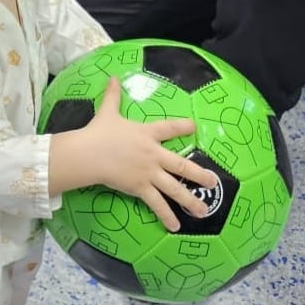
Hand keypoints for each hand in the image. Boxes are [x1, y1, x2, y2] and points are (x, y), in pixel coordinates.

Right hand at [59, 78, 219, 232]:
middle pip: (182, 165)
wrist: (89, 153)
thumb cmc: (99, 132)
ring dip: (190, 200)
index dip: (183, 127)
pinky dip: (166, 216)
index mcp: (147, 134)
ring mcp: (149, 173)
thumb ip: (113, 95)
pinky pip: (156, 203)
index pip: (170, 128)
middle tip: (214, 182)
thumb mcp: (108, 112)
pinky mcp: (140, 188)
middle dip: (200, 175)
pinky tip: (176, 227)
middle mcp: (154, 154)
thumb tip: (112, 77)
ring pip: (174, 188)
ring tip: (204, 211)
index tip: (194, 127)